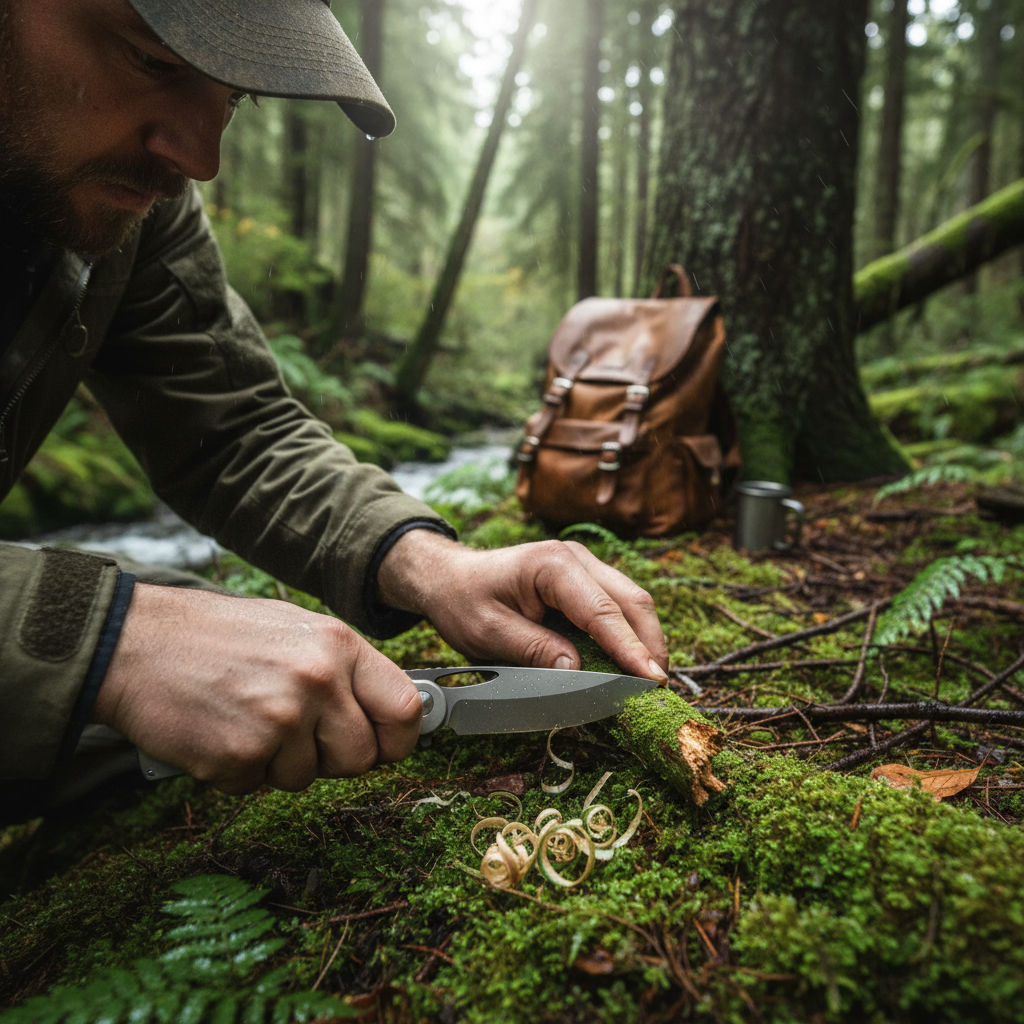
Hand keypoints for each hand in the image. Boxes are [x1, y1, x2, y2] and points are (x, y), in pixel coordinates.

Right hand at [92, 584, 422, 793]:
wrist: (137, 642)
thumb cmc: (218, 635)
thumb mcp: (297, 631)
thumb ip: (343, 670)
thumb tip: (386, 710)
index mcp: (339, 645)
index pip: (404, 709)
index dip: (398, 738)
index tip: (384, 746)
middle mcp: (318, 681)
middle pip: (361, 757)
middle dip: (331, 758)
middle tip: (295, 735)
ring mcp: (281, 720)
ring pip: (308, 778)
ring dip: (279, 763)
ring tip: (246, 718)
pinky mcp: (241, 756)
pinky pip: (258, 786)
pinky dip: (239, 770)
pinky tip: (219, 731)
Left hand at [376, 532, 668, 680]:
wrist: (447, 577)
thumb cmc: (462, 600)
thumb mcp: (487, 632)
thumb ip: (532, 650)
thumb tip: (577, 669)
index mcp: (552, 565)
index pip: (603, 611)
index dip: (630, 648)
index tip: (651, 680)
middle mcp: (576, 559)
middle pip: (632, 602)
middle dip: (650, 646)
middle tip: (658, 689)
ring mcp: (585, 567)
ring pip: (632, 603)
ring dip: (645, 641)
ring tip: (650, 682)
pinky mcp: (586, 582)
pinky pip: (619, 607)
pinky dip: (630, 636)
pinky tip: (632, 664)